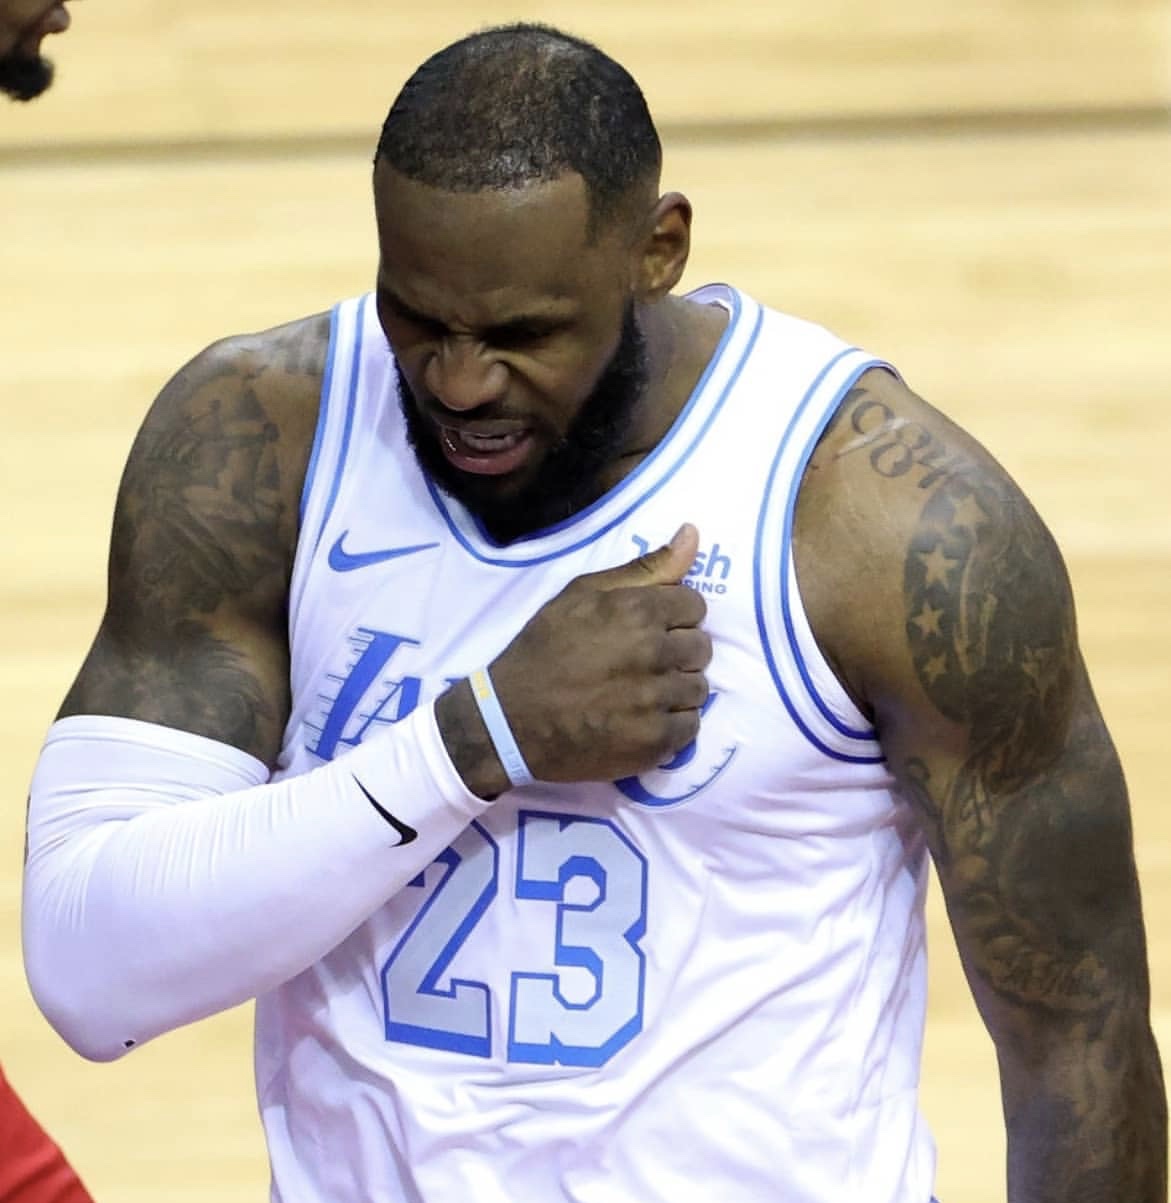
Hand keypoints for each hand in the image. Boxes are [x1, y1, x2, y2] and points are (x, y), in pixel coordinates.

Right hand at [487, 523, 711, 784]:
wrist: (510, 720)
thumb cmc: (544, 649)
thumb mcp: (582, 594)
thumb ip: (645, 567)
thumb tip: (693, 533)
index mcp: (638, 610)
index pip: (696, 606)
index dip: (674, 617)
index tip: (649, 630)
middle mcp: (655, 653)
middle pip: (702, 647)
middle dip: (677, 652)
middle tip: (642, 663)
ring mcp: (657, 700)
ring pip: (698, 688)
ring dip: (676, 690)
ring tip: (640, 693)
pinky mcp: (655, 741)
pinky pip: (690, 727)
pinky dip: (670, 725)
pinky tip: (640, 719)